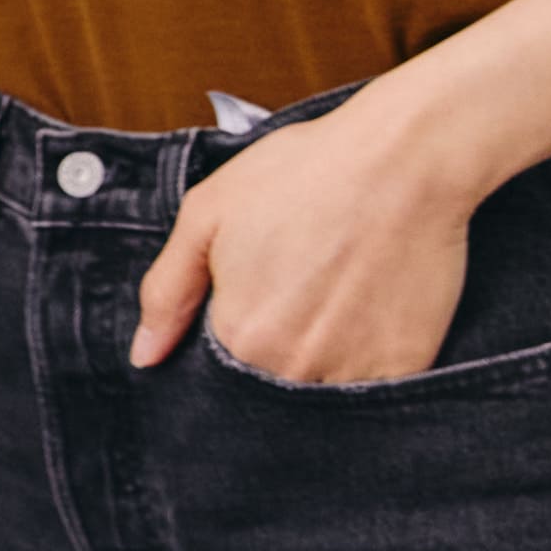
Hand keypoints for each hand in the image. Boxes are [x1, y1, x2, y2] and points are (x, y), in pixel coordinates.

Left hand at [131, 89, 481, 385]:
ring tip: (335, 297)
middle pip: (270, 383)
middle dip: (275, 350)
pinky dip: (367, 362)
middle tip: (301, 290)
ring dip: (321, 361)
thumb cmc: (303, 174)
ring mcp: (352, 372)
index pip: (218, 371)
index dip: (232, 335)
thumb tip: (145, 356)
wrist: (403, 159)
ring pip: (321, 391)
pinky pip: (373, 390)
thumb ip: (168, 292)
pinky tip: (368, 312)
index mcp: (238, 334)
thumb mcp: (206, 215)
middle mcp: (291, 365)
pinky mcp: (406, 366)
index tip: (257, 299)